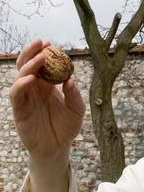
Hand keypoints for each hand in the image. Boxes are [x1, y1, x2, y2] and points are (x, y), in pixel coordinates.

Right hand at [9, 39, 85, 162]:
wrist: (58, 149)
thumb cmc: (67, 128)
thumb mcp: (77, 110)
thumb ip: (74, 95)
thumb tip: (70, 79)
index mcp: (46, 85)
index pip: (41, 65)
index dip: (43, 53)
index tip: (50, 43)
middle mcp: (34, 89)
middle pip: (27, 65)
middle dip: (31, 52)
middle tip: (41, 42)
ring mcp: (26, 99)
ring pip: (20, 77)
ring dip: (28, 65)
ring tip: (40, 57)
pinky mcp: (19, 112)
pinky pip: (16, 95)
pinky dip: (21, 84)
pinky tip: (31, 78)